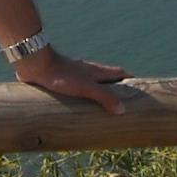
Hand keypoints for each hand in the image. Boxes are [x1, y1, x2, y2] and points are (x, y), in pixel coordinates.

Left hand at [14, 45, 129, 113]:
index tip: (140, 90)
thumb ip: (104, 97)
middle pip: (107, 79)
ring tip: (103, 111)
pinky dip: (84, 98)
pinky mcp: (62, 82)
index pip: (120, 73)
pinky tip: (80, 107)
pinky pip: (78, 90)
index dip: (130, 80)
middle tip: (123, 105)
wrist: (36, 65)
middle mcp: (88, 72)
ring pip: (92, 85)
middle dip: (116, 89)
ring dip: (99, 94)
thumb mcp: (87, 87)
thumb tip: (123, 110)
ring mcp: (75, 76)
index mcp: (97, 71)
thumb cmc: (62, 75)